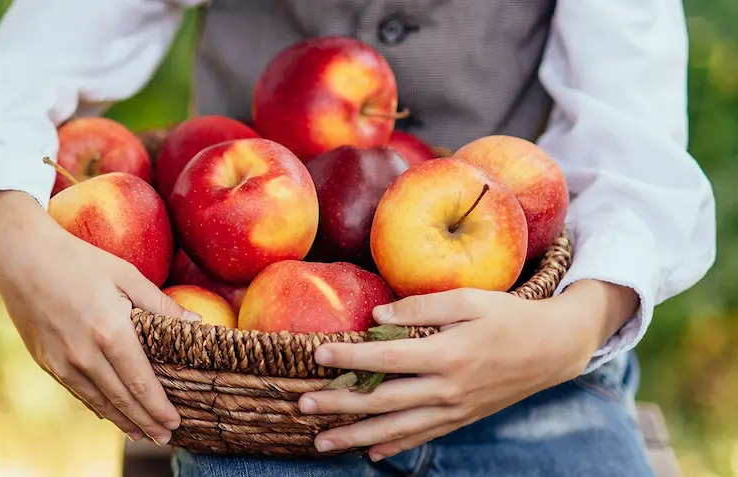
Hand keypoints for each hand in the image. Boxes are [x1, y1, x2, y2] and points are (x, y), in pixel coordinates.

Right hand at [0, 191, 196, 444]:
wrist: (21, 258)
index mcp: (111, 332)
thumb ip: (160, 304)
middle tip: (165, 438)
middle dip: (146, 422)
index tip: (176, 422)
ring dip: (123, 421)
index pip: (141, 383)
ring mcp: (63, 362)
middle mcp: (86, 354)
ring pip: (99, 402)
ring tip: (142, 435)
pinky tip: (109, 414)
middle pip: (122, 399)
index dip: (159, 407)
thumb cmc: (78, 260)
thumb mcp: (126, 275)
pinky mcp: (47, 362)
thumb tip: (195, 324)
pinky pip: (78, 392)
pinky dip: (96, 407)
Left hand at [297, 280, 638, 460]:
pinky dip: (394, 447)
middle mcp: (448, 388)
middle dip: (340, 405)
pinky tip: (370, 454)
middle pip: (383, 401)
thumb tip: (377, 316)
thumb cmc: (509, 316)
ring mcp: (454, 409)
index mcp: (448, 354)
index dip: (350, 359)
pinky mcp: (461, 419)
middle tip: (303, 405)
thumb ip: (422, 306)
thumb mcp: (469, 298)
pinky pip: (422, 437)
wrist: (553, 349)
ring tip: (321, 442)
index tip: (317, 355)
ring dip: (356, 437)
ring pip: (396, 428)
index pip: (387, 359)